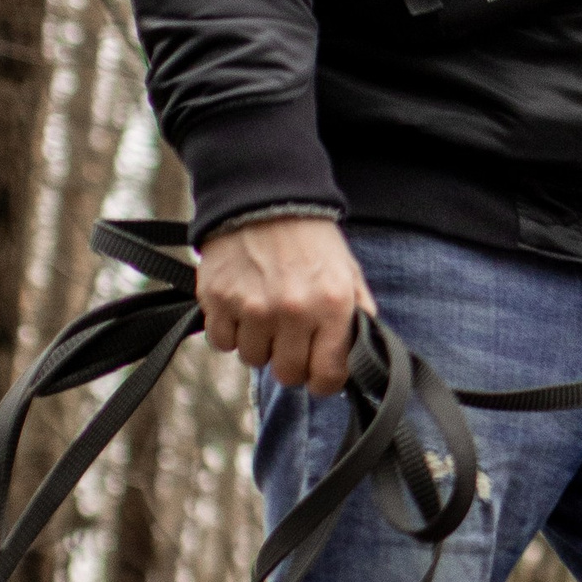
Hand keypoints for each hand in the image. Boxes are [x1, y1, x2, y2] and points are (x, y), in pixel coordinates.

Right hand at [197, 215, 374, 396]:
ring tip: (266, 316)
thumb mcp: (349, 274)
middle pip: (287, 374)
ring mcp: (251, 306)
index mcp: (332, 305)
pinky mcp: (217, 299)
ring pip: (253, 359)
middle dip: (291, 364)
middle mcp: (292, 310)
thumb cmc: (312, 241)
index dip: (324, 382)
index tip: (319, 376)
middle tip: (291, 342)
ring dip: (260, 345)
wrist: (266, 199)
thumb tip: (364, 358)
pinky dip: (231, 333)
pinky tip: (241, 309)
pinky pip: (223, 343)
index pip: (327, 375)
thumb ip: (359, 317)